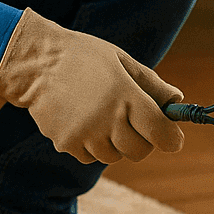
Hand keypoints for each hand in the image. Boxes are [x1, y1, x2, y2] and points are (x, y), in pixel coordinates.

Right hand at [0, 8, 184, 163]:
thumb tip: (177, 101)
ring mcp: (86, 134)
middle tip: (134, 123)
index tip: (173, 138)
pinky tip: (83, 121)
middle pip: (140, 151)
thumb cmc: (84, 57)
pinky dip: (92, 145)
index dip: (171, 139)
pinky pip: (90, 156)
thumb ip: (152, 84)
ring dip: (115, 143)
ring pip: (114, 156)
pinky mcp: (67, 144)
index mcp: (126, 95)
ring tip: (102, 115)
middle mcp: (108, 119)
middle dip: (144, 141)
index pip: (160, 132)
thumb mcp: (122, 61)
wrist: (36, 62)